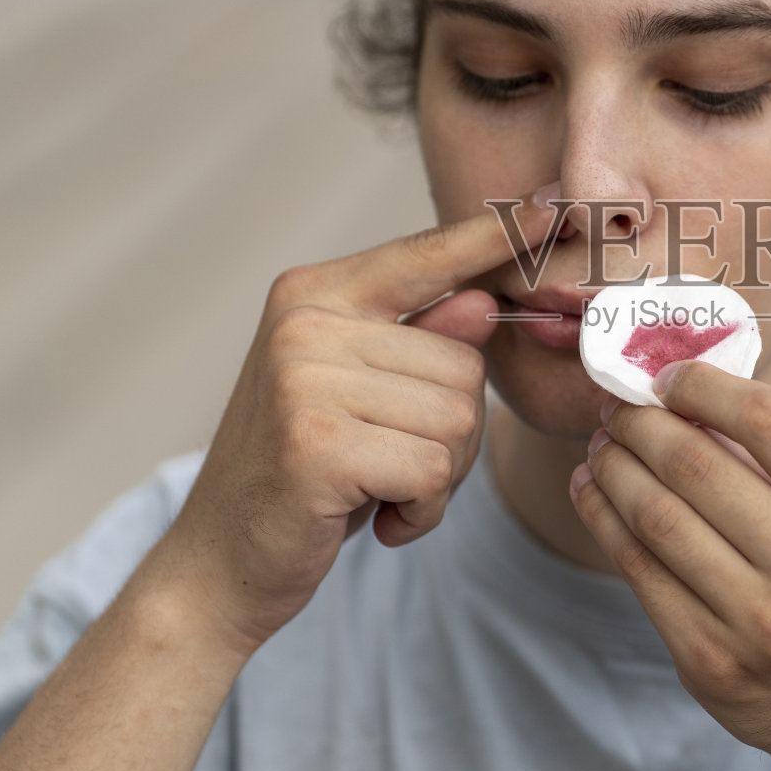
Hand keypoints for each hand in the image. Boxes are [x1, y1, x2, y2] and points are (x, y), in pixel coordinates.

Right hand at [145, 188, 559, 654]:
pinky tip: (378, 518)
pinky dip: (424, 509)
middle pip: (465, 363)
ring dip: (439, 477)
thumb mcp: (363, 397)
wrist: (221, 565)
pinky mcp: (317, 443)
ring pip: (458, 419)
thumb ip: (420, 343)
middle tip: (390, 466)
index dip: (490, 237)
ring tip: (377, 489)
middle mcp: (305, 323)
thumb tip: (484, 303)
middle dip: (453, 433)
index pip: (423, 256)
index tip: (550, 205)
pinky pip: (434, 470)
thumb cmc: (304, 475)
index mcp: (313, 295)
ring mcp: (304, 379)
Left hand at [571, 360, 770, 770]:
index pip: (768, 418)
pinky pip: (638, 573)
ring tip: (602, 442)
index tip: (670, 375)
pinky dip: (604, 519)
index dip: (703, 384)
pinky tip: (594, 491)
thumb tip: (693, 396)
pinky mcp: (709, 664)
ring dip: (612, 464)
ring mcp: (757, 624)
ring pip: (654, 516)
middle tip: (618, 403)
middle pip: (695, 463)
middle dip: (640, 420)